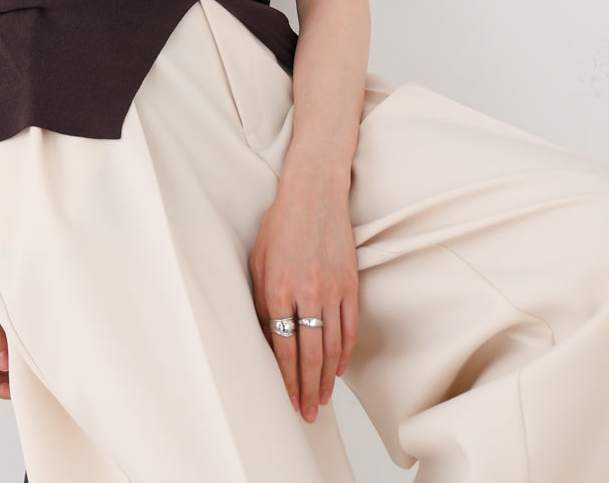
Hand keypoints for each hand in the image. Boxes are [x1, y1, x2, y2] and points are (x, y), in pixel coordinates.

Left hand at [249, 177, 357, 421]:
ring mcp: (331, 290)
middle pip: (309, 354)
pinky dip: (344, 352)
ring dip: (326, 378)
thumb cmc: (281, 224)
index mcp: (277, 288)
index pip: (282, 347)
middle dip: (307, 389)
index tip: (286, 399)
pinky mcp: (350, 284)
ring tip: (322, 400)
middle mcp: (306, 293)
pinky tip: (338, 369)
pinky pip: (349, 327)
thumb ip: (260, 300)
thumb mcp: (258, 260)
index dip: (285, 378)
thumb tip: (262, 336)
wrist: (313, 194)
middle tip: (306, 413)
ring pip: (331, 346)